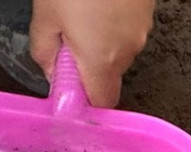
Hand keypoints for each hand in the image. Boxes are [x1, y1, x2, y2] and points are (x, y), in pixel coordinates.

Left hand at [30, 0, 155, 106]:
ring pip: (118, 49)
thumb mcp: (45, 13)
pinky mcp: (147, 10)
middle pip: (109, 75)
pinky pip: (126, 27)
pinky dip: (111, 20)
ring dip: (99, 38)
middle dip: (88, 63)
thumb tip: (50, 70)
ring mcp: (142, 29)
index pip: (100, 102)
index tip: (66, 85)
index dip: (84, 99)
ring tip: (81, 8)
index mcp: (101, 60)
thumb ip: (44, 51)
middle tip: (65, 34)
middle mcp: (128, 50)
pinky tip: (98, 0)